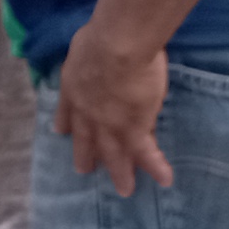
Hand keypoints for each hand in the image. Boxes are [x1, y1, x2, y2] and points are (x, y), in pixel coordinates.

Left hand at [56, 24, 174, 193]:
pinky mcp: (134, 130)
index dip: (66, 124)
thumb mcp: (81, 47)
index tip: (63, 133)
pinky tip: (166, 180)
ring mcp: (110, 126)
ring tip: (125, 190)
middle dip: (86, 157)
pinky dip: (156, 167)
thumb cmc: (99, 38)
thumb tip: (91, 50)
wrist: (117, 48)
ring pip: (114, 155)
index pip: (68, 113)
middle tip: (85, 171)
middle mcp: (88, 115)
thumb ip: (86, 56)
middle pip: (86, 141)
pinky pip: (146, 154)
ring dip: (120, 173)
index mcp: (73, 91)